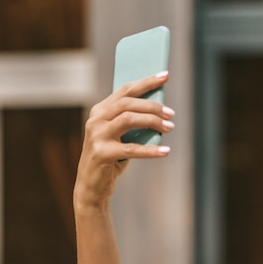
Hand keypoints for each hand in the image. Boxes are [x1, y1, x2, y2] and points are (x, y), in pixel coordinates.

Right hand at [75, 73, 175, 209]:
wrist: (91, 187)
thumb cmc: (110, 159)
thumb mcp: (119, 136)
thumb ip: (132, 122)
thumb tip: (160, 110)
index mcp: (99, 111)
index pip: (125, 90)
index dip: (146, 82)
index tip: (165, 76)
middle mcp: (96, 120)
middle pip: (128, 103)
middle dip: (152, 106)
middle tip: (171, 114)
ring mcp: (97, 136)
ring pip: (128, 119)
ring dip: (152, 121)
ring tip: (169, 127)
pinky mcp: (102, 154)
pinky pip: (131, 149)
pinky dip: (150, 150)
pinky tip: (165, 151)